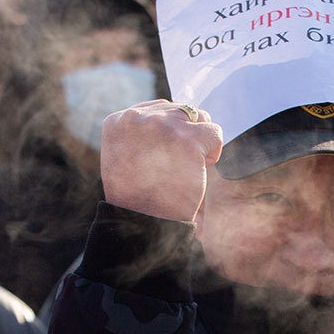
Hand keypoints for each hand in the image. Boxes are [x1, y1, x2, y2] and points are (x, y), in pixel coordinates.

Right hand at [100, 100, 222, 224]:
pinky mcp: (188, 140)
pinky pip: (214, 132)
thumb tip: (178, 112)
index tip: (158, 159)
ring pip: (200, 118)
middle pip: (180, 111)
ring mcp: (164, 126)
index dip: (168, 134)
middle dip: (185, 137)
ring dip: (199, 143)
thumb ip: (142, 132)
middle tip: (174, 167)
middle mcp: (138, 118)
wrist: (144, 223)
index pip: (159, 109)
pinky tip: (200, 170)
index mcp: (118, 121)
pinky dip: (213, 152)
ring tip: (186, 168)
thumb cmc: (138, 196)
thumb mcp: (125, 156)